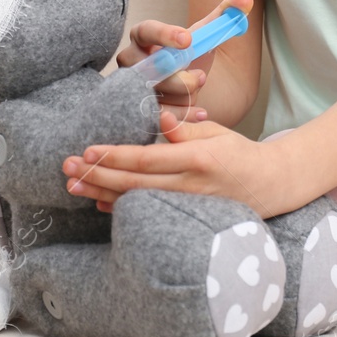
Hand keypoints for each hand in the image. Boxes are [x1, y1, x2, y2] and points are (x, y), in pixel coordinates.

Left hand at [62, 109, 289, 217]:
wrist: (269, 186)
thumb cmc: (240, 154)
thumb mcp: (217, 133)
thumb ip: (186, 128)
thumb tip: (158, 117)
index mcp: (198, 159)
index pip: (147, 158)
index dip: (115, 157)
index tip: (87, 151)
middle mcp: (191, 187)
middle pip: (134, 183)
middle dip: (97, 176)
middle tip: (67, 169)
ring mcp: (186, 207)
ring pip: (136, 202)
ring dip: (101, 194)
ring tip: (73, 186)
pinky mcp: (184, 218)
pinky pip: (147, 213)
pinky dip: (120, 208)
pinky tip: (98, 202)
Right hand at [117, 0, 252, 123]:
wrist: (185, 80)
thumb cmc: (189, 52)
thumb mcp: (206, 33)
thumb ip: (225, 14)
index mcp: (143, 35)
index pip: (147, 30)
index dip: (165, 34)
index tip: (188, 39)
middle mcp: (131, 60)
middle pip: (147, 68)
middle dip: (176, 75)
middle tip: (201, 77)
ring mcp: (131, 86)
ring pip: (152, 93)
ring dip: (181, 94)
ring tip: (200, 89)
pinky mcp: (139, 109)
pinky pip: (157, 115)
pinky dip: (181, 115)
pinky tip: (201, 112)